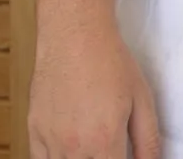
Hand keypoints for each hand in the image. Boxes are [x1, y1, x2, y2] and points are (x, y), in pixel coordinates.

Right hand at [28, 25, 161, 158]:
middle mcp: (74, 147)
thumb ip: (148, 140)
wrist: (75, 36)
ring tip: (92, 148)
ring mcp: (50, 141)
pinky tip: (70, 150)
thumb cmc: (110, 62)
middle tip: (107, 149)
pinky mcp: (34, 131)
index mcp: (105, 141)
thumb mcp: (142, 100)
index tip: (124, 156)